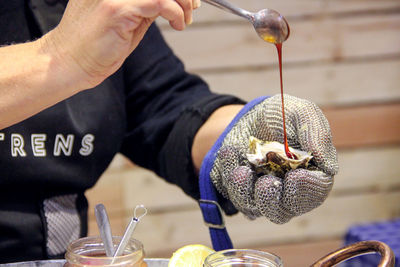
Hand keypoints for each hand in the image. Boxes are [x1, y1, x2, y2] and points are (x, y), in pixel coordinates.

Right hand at [41, 0, 198, 88]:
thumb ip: (146, 6)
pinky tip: (178, 24)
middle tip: (193, 6)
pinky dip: (176, 12)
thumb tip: (172, 2)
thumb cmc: (96, 46)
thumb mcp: (128, 19)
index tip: (189, 0)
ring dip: (183, 2)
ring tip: (186, 18)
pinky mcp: (117, 8)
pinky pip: (159, 2)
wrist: (70, 62)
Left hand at [210, 94, 338, 223]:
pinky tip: (229, 153)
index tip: (295, 175)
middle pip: (283, 211)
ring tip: (241, 169)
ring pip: (255, 208)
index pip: (315, 192)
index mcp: (311, 174)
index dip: (307, 188)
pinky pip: (233, 195)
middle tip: (266, 182)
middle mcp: (287, 191)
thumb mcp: (300, 112)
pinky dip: (229, 176)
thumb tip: (331, 167)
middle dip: (273, 199)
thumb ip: (317, 133)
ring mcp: (262, 195)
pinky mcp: (241, 192)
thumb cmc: (280, 116)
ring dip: (246, 190)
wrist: (247, 116)